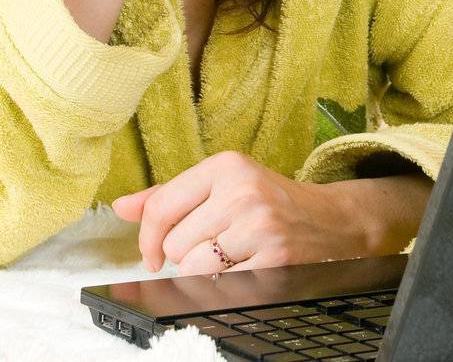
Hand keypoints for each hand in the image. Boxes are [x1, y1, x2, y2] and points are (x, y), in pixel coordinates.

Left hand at [111, 151, 365, 274]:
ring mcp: (259, 226)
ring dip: (205, 272)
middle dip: (187, 254)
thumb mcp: (223, 185)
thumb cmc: (269, 202)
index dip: (148, 239)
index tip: (152, 254)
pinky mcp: (273, 258)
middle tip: (215, 246)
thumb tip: (121, 207)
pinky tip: (245, 267)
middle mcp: (242, 191)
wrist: (331, 221)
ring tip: (230, 256)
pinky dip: (226, 284)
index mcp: (226, 166)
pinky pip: (221, 285)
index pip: (161, 208)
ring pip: (194, 268)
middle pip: (176, 244)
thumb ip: (170, 196)